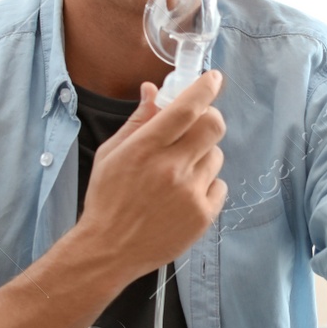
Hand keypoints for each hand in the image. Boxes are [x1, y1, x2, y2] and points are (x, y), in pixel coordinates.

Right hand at [73, 69, 226, 277]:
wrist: (110, 249)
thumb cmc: (107, 199)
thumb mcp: (112, 154)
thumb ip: (137, 121)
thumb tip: (153, 90)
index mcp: (146, 148)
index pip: (186, 108)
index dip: (205, 88)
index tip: (214, 78)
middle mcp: (172, 168)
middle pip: (213, 126)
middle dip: (209, 119)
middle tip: (197, 126)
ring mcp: (190, 193)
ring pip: (216, 156)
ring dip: (203, 156)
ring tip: (179, 173)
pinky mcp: (203, 215)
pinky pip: (219, 185)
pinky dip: (206, 185)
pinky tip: (185, 196)